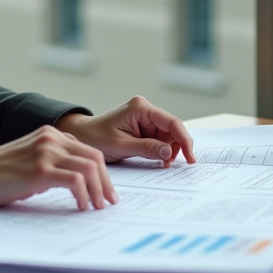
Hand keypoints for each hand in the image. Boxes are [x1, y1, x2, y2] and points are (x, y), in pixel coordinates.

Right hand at [0, 125, 117, 210]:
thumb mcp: (30, 157)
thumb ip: (51, 159)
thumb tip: (76, 178)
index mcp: (50, 133)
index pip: (88, 149)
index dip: (102, 172)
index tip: (105, 190)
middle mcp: (51, 138)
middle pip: (94, 156)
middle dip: (106, 181)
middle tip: (108, 201)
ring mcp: (46, 152)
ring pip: (89, 167)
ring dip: (98, 189)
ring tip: (97, 206)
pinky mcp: (40, 170)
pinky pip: (75, 180)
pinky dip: (84, 194)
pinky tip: (81, 205)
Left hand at [56, 96, 196, 166]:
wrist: (81, 136)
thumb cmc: (96, 137)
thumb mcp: (121, 146)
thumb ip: (146, 148)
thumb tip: (169, 152)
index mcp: (140, 108)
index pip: (171, 122)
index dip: (184, 140)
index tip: (190, 157)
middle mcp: (145, 109)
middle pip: (172, 129)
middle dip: (176, 147)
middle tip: (172, 164)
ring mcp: (145, 118)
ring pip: (167, 135)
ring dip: (168, 150)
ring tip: (163, 164)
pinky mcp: (143, 127)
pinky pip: (159, 138)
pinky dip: (161, 150)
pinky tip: (159, 159)